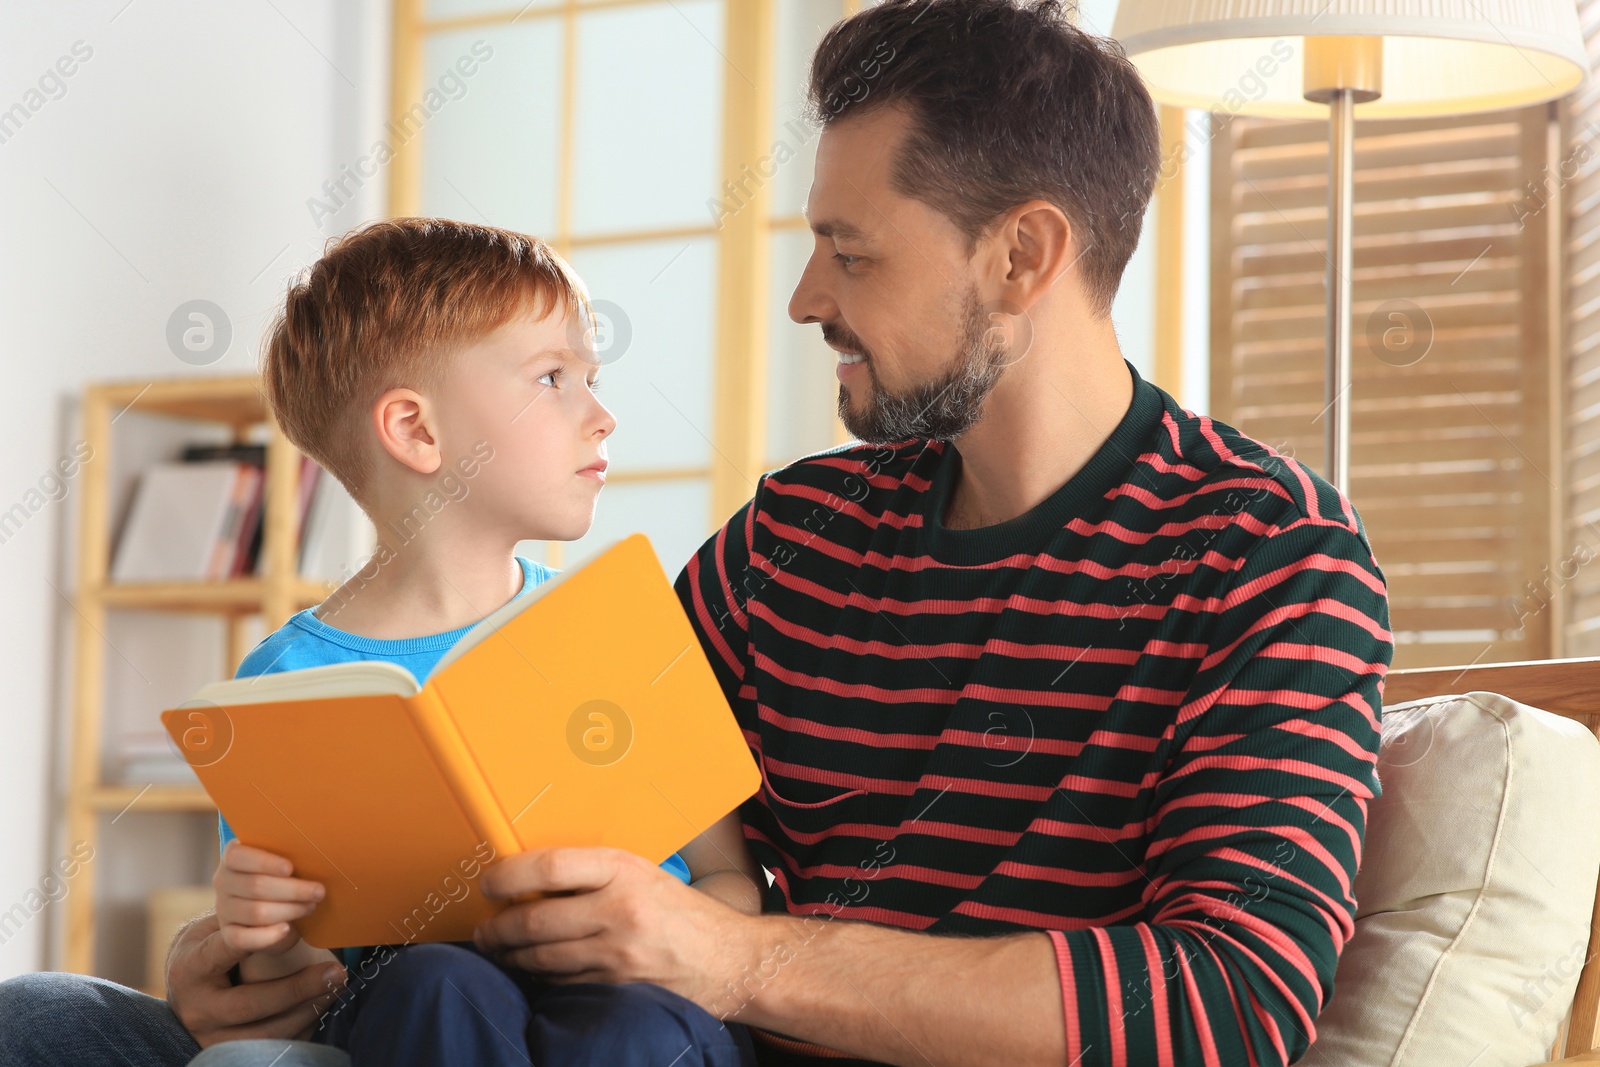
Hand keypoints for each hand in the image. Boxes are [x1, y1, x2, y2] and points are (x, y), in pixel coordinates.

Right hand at [166, 910, 347, 1046]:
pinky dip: (303, 1027)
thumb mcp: (214, 928)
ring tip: (337, 986)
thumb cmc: (209, 946)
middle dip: (297, 989)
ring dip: (308, 1010)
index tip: (290, 928)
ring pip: (265, 1032)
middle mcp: (197, 1008)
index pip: (224, 952)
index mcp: (190, 968)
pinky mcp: (230, 1053)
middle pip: (250, 1003)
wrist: (188, 988)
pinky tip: (325, 1005)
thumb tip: (289, 906)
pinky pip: (273, 1046)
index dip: (258, 939)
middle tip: (336, 970)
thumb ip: (242, 920)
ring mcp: (212, 1036)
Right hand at [213, 840, 324, 954]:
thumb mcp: (281, 864)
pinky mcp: (228, 934)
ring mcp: (224, 910)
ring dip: (289, 910)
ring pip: (256, 912)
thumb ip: (288, 856)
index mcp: (232, 858)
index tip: (290, 868)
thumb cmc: (281, 879)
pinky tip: (286, 929)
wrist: (272, 915)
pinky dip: (267, 936)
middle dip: (292, 889)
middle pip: (255, 886)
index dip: (264, 862)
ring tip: (311, 906)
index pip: (237, 856)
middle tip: (318, 891)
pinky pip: (244, 939)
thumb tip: (313, 856)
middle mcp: (223, 882)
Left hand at [473, 846, 759, 1012]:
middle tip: (484, 929)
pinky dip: (540, 980)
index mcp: (624, 870)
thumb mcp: (645, 875)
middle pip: (534, 919)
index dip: (507, 875)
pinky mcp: (618, 988)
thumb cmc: (682, 913)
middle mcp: (620, 910)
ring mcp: (618, 954)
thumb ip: (597, 875)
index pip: (549, 867)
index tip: (488, 884)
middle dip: (497, 928)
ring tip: (501, 951)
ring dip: (511, 957)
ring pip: (540, 958)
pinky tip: (535, 972)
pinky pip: (561, 984)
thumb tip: (533, 878)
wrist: (733, 960)